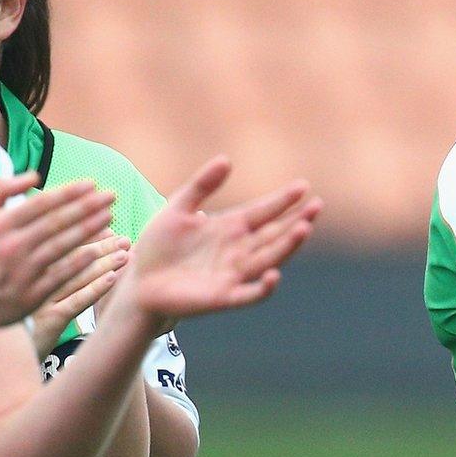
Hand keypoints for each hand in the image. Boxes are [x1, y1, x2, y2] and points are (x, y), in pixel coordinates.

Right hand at [0, 174, 115, 334]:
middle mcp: (11, 246)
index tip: (92, 184)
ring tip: (109, 217)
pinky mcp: (32, 294)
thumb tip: (35, 176)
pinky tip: (100, 249)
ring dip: (90, 230)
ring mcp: (23, 271)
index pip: (41, 204)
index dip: (69, 193)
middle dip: (87, 207)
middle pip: (57, 222)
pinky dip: (81, 261)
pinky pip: (62, 274)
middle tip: (111, 196)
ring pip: (63, 245)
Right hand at [29, 234, 129, 358]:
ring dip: (104, 264)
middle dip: (100, 246)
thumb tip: (86, 240)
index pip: (59, 242)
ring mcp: (41, 300)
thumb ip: (48, 265)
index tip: (106, 223)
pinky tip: (113, 278)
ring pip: (77, 277)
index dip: (85, 233)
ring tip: (125, 254)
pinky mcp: (50, 320)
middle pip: (70, 257)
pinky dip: (96, 289)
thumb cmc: (18, 316)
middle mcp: (30, 279)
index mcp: (26, 266)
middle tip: (122, 238)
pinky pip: (76, 302)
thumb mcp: (28, 288)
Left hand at [110, 160, 322, 337]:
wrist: (139, 281)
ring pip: (269, 258)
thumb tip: (227, 160)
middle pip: (275, 234)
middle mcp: (238, 250)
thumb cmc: (158, 245)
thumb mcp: (178, 207)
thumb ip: (201, 185)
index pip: (264, 211)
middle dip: (296, 221)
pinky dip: (264, 288)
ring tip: (304, 228)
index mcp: (230, 227)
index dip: (283, 200)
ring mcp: (234, 273)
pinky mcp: (223, 296)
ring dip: (288, 246)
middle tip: (317, 206)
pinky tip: (274, 275)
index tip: (303, 187)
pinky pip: (250, 294)